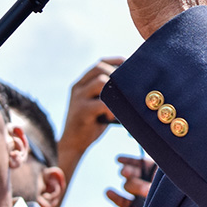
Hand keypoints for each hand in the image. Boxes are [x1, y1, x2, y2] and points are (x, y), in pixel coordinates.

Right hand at [57, 57, 124, 183]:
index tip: (130, 65)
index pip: (100, 63)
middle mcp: (78, 87)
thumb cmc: (92, 123)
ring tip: (120, 103)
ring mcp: (78, 98)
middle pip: (100, 67)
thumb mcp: (99, 104)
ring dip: (115, 90)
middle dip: (117, 73)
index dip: (116, 61)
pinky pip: (101, 103)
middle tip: (129, 86)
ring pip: (101, 81)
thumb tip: (134, 86)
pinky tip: (113, 117)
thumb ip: (109, 93)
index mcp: (82, 83)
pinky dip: (111, 109)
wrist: (72, 144)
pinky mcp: (81, 111)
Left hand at [106, 155, 156, 206]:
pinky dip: (129, 160)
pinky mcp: (158, 165)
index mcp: (147, 206)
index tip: (108, 192)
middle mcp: (148, 192)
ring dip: (127, 172)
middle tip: (137, 184)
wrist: (199, 186)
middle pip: (130, 187)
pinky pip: (139, 162)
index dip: (117, 198)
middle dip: (131, 186)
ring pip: (132, 174)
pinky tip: (119, 159)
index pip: (127, 204)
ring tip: (125, 171)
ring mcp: (152, 177)